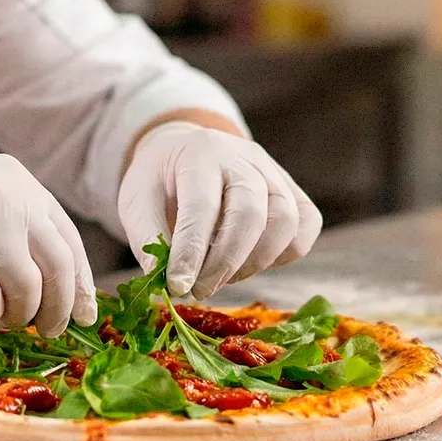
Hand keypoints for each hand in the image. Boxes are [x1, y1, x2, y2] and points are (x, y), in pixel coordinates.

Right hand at [0, 146, 96, 336]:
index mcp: (18, 181)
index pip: (67, 238)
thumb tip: (55, 283)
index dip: (82, 281)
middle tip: (52, 330)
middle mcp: (7, 196)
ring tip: (6, 320)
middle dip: (61, 306)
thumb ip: (13, 224)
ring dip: (21, 314)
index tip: (87, 312)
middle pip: (57, 265)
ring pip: (28, 287)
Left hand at [118, 122, 322, 298]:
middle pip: (250, 214)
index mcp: (199, 153)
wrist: (184, 151)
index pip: (202, 206)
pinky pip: (305, 225)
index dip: (192, 251)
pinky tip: (249, 263)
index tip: (178, 286)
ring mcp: (274, 172)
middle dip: (224, 263)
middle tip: (198, 289)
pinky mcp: (293, 190)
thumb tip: (164, 279)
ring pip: (285, 221)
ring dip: (254, 262)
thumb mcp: (136, 200)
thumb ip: (148, 237)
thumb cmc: (160, 181)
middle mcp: (243, 157)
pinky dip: (283, 254)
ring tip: (220, 277)